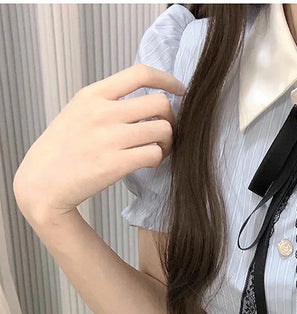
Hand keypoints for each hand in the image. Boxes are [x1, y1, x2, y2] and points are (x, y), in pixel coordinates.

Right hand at [12, 63, 185, 222]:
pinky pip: (154, 154)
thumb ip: (106, 102)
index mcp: (92, 95)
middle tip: (166, 131)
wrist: (43, 183)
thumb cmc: (62, 150)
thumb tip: (144, 100)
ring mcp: (109, 138)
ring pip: (163, 130)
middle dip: (171, 118)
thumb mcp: (77, 112)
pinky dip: (158, 159)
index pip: (139, 73)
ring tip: (157, 150)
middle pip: (159, 103)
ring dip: (168, 142)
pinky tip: (148, 163)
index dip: (166, 80)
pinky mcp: (116, 164)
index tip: (179, 90)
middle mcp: (102, 112)